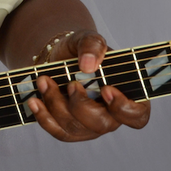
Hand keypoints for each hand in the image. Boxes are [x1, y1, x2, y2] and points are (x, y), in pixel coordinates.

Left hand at [27, 31, 150, 141]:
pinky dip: (44, 117)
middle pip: (101, 125)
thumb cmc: (81, 50)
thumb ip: (93, 45)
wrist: (59, 58)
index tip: (106, 89)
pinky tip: (34, 101)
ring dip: (56, 104)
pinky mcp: (70, 130)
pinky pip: (58, 132)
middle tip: (70, 84)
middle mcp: (111, 116)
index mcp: (127, 96)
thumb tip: (89, 64)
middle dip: (80, 105)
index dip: (123, 108)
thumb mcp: (87, 39)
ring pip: (75, 128)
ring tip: (44, 81)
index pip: (136, 115)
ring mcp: (90, 127)